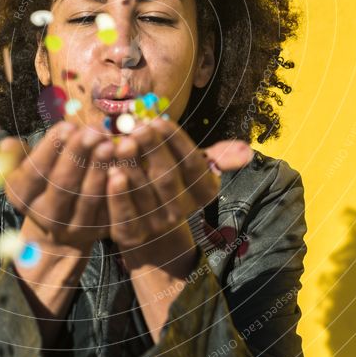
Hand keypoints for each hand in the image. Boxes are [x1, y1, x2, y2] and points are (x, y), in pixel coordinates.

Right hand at [2, 121, 114, 250]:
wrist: (62, 224)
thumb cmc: (45, 181)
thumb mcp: (27, 168)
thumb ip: (19, 154)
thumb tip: (8, 144)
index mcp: (23, 197)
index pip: (35, 172)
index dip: (51, 149)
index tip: (67, 125)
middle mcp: (46, 216)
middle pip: (62, 184)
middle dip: (78, 154)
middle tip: (93, 130)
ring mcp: (74, 226)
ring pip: (88, 196)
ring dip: (99, 168)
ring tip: (109, 143)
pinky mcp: (99, 230)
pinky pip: (109, 207)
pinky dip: (117, 186)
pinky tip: (123, 164)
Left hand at [105, 117, 253, 254]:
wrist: (152, 232)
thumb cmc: (171, 184)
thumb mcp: (195, 171)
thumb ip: (217, 157)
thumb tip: (245, 150)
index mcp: (202, 192)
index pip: (192, 163)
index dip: (175, 141)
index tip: (158, 120)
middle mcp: (181, 211)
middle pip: (168, 177)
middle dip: (152, 150)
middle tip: (137, 127)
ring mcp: (156, 225)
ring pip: (144, 193)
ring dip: (132, 167)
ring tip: (121, 143)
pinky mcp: (131, 236)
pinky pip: (124, 216)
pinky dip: (117, 195)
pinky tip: (110, 173)